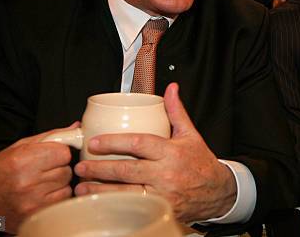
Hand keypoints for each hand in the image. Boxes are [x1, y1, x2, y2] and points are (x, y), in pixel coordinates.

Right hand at [0, 122, 77, 232]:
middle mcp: (27, 182)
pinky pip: (62, 201)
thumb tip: (75, 128)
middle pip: (67, 170)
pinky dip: (56, 197)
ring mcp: (31, 202)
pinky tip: (42, 194)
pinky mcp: (35, 216)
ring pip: (67, 187)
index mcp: (23, 160)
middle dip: (59, 168)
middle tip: (44, 170)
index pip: (63, 153)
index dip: (59, 153)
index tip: (52, 155)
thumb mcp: (20, 147)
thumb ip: (51, 137)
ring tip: (41, 182)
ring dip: (59, 184)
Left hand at [73, 83, 236, 222]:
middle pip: (126, 171)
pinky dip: (114, 207)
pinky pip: (133, 209)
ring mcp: (163, 196)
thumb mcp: (190, 134)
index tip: (95, 142)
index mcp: (171, 152)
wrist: (218, 192)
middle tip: (81, 166)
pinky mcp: (161, 211)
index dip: (114, 142)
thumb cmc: (201, 162)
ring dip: (101, 191)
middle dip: (99, 169)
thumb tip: (171, 89)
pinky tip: (101, 203)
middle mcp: (166, 174)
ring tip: (82, 187)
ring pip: (126, 194)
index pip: (139, 144)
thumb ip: (176, 112)